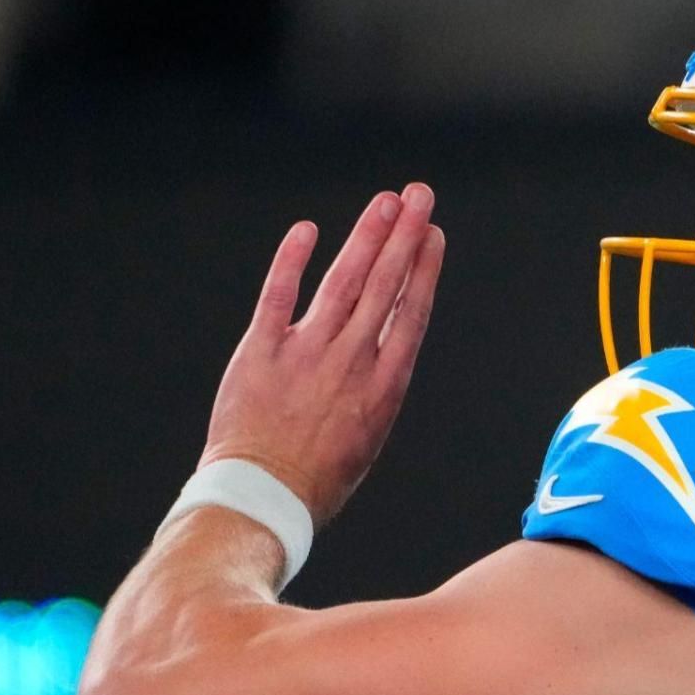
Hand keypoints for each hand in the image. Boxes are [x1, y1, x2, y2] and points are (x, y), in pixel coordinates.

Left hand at [198, 184, 445, 525]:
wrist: (264, 497)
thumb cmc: (318, 478)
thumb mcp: (369, 434)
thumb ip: (375, 384)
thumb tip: (383, 345)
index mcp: (384, 385)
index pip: (411, 311)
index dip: (424, 267)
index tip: (433, 235)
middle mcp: (351, 361)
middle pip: (384, 285)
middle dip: (405, 235)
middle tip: (419, 196)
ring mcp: (306, 352)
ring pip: (343, 281)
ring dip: (366, 237)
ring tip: (385, 203)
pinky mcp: (261, 351)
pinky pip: (279, 295)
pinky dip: (293, 261)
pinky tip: (309, 231)